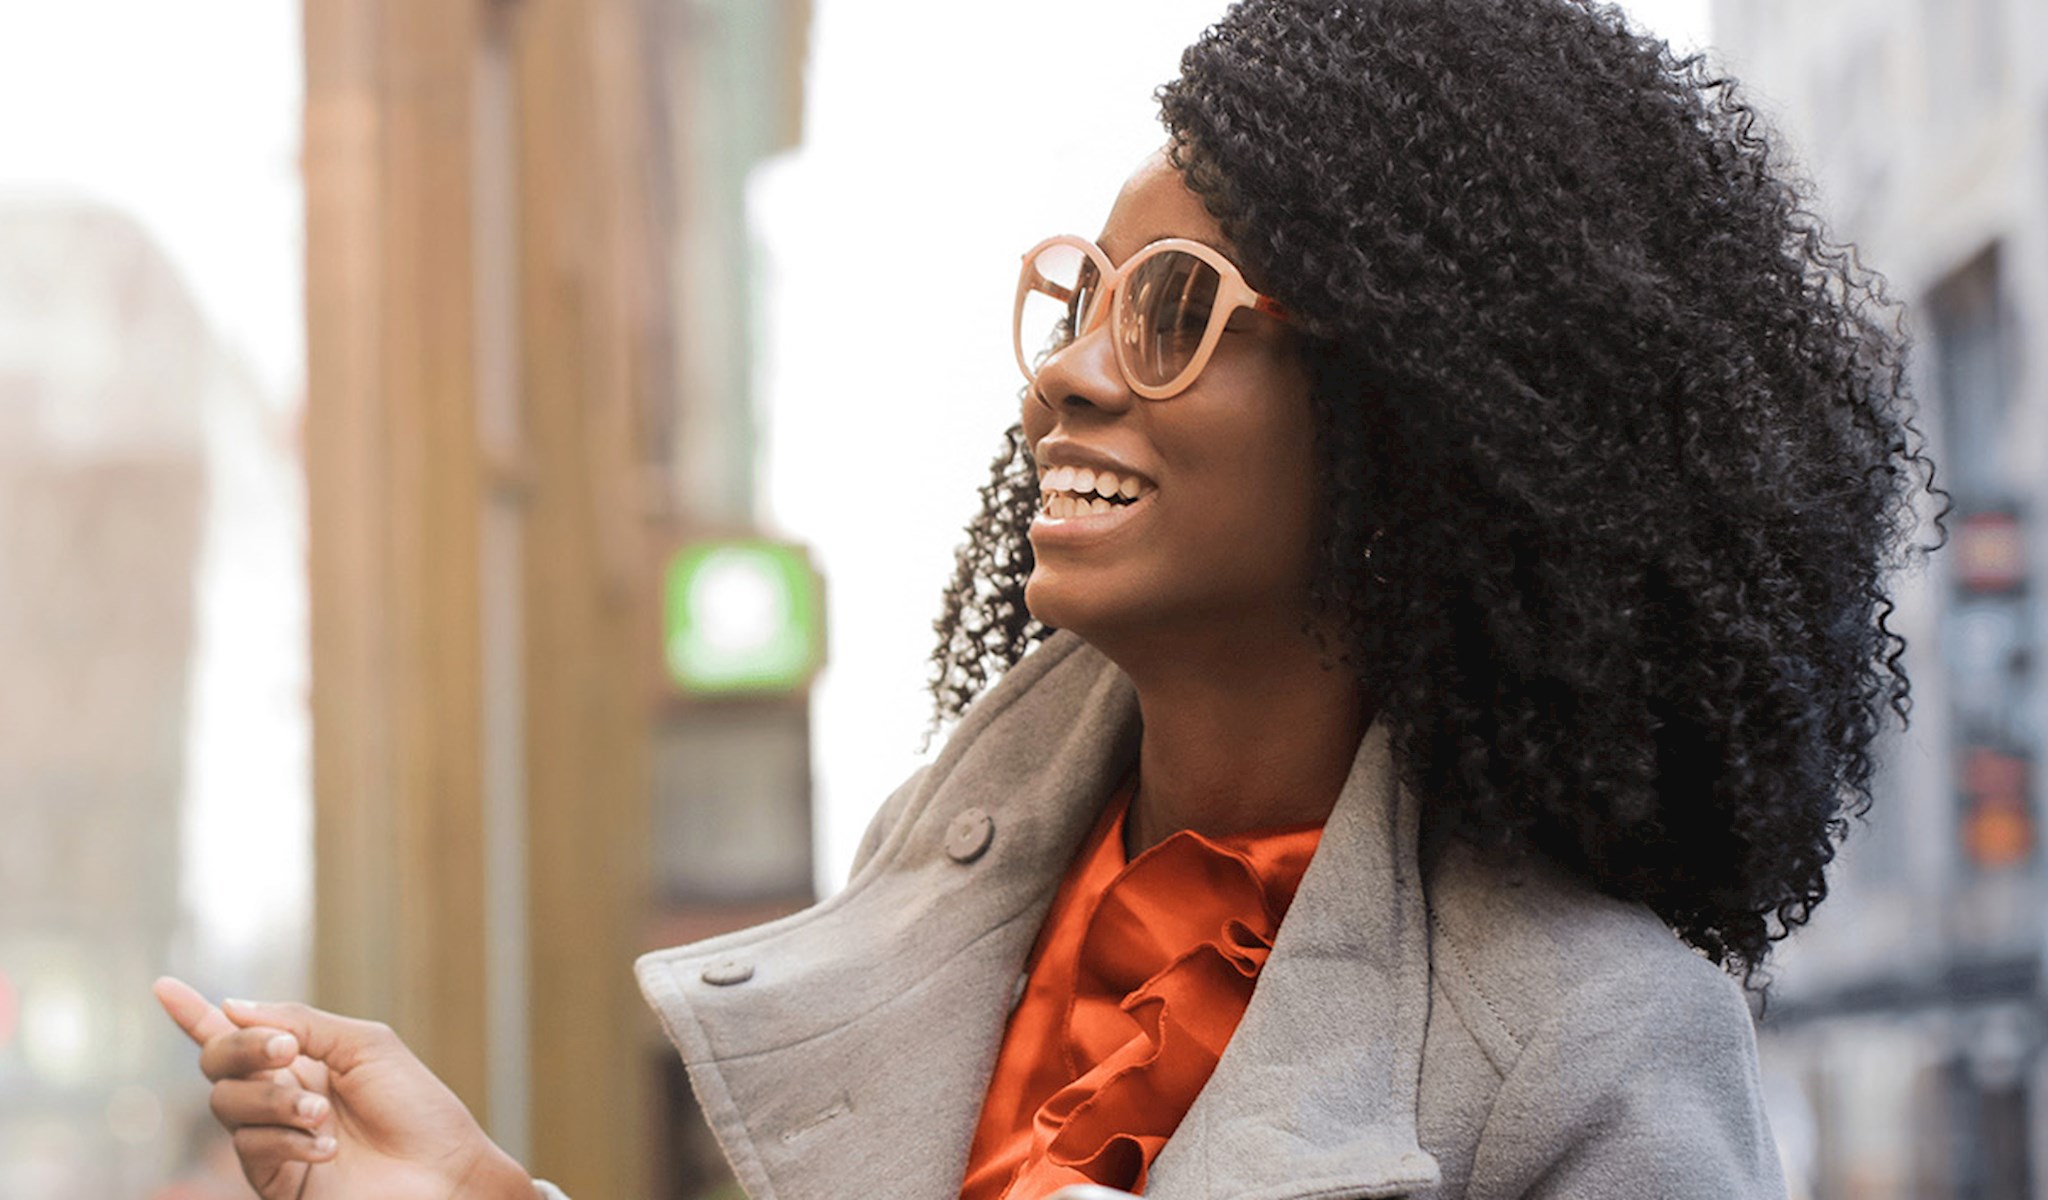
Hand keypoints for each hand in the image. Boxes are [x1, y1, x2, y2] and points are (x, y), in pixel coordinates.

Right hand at [154, 976, 533, 1199]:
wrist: (444, 1170)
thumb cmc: (415, 1107)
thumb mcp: (365, 1046)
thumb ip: (301, 1022)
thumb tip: (231, 1005)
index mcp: (301, 1059)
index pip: (237, 1032)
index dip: (195, 1012)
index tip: (162, 986)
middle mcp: (279, 1096)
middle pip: (218, 1062)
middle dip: (243, 1048)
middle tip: (286, 1051)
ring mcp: (274, 1138)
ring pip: (227, 1104)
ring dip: (274, 1100)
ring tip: (321, 1112)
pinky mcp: (275, 1179)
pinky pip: (252, 1149)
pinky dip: (287, 1140)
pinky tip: (326, 1148)